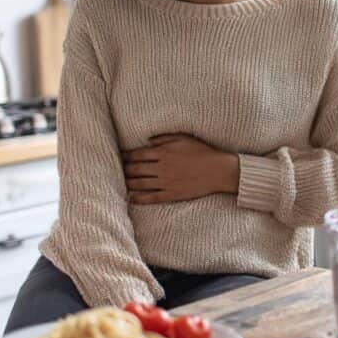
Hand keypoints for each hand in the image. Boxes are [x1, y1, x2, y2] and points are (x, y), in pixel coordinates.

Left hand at [122, 134, 239, 203]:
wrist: (218, 170)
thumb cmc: (202, 151)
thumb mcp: (183, 138)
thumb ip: (164, 138)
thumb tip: (148, 141)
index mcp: (163, 152)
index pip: (137, 154)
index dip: (126, 156)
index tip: (120, 157)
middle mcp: (162, 168)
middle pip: (135, 169)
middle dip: (125, 169)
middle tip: (119, 170)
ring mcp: (166, 182)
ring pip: (140, 184)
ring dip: (128, 183)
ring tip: (123, 183)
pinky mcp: (172, 194)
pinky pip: (151, 198)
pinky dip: (140, 199)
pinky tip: (133, 199)